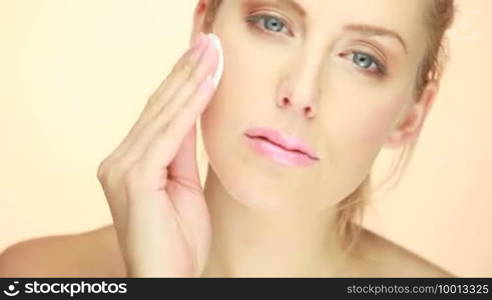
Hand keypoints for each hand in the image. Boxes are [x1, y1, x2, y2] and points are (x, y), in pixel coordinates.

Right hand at [96, 32, 218, 276]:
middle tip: (208, 42)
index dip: (182, 83)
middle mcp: (118, 159)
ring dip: (190, 79)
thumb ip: (182, 154)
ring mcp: (122, 167)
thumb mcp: (184, 189)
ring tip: (211, 51)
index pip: (159, 114)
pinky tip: (207, 82)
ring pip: (163, 113)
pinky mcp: (135, 176)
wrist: (167, 279)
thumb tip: (192, 119)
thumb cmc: (177, 242)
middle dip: (186, 71)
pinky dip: (191, 105)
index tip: (203, 57)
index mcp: (130, 163)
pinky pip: (169, 132)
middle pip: (158, 106)